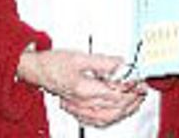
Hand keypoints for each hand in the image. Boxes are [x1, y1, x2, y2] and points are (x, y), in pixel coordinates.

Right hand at [17, 48, 145, 128]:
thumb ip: (103, 62)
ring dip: (123, 111)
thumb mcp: (80, 56)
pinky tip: (115, 114)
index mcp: (85, 90)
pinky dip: (110, 119)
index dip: (131, 89)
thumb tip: (121, 64)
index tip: (139, 82)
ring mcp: (79, 109)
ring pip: (107, 118)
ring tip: (134, 102)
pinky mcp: (76, 110)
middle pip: (114, 108)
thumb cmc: (53, 63)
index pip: (116, 94)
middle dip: (131, 100)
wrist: (36, 70)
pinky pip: (96, 121)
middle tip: (141, 91)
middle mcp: (83, 103)